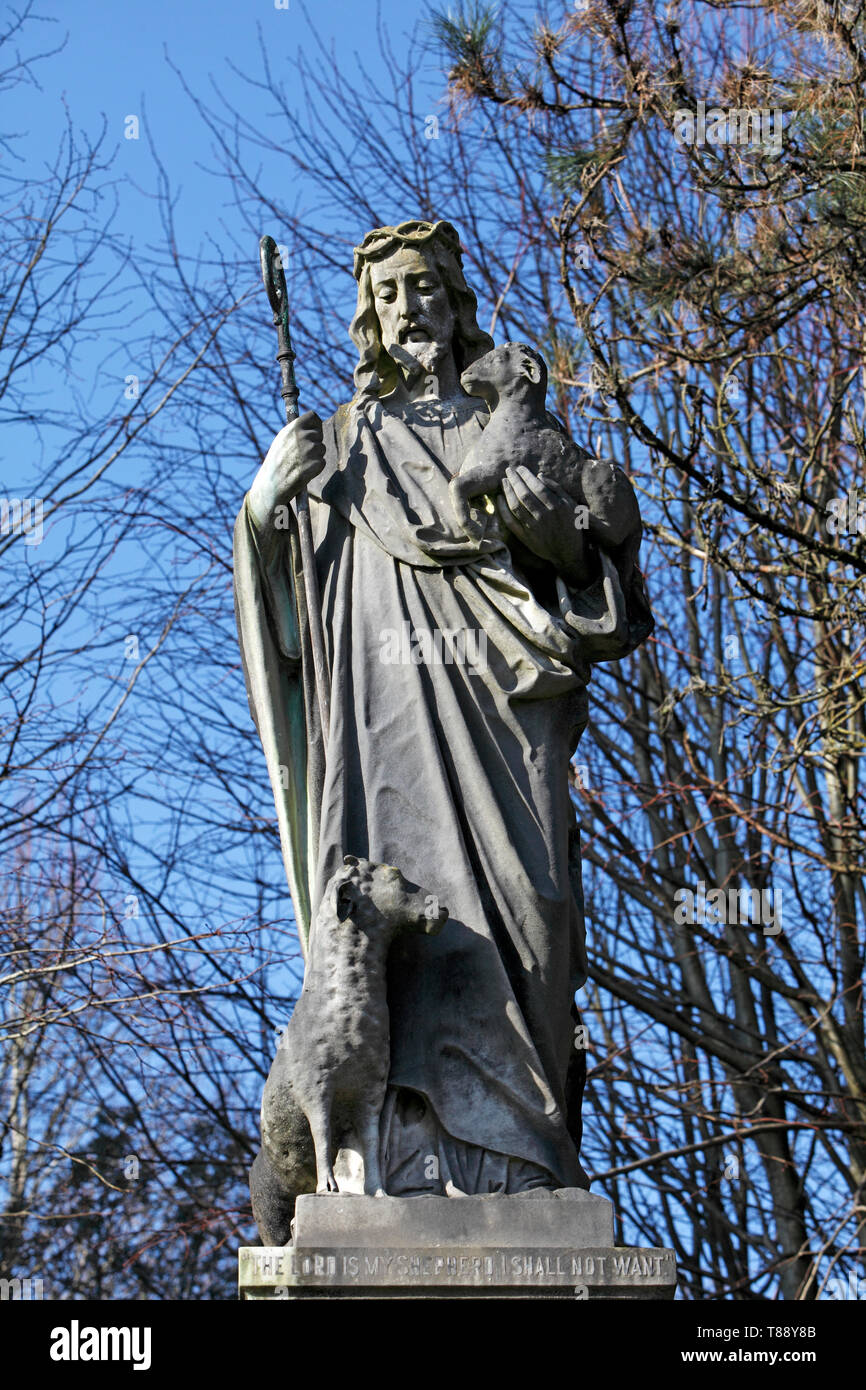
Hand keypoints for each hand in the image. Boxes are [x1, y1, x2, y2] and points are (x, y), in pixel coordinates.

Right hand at [248, 411, 325, 528]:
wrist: (270, 486)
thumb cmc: (275, 464)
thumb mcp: (281, 441)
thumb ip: (295, 431)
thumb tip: (314, 422)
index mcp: (291, 428)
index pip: (313, 417)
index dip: (315, 425)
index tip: (313, 432)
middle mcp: (300, 437)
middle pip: (319, 434)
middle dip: (314, 443)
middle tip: (301, 455)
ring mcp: (308, 451)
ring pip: (321, 449)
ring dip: (315, 457)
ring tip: (299, 464)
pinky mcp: (314, 465)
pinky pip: (322, 462)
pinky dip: (315, 468)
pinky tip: (303, 472)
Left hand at [495, 465, 594, 587]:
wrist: (567, 552)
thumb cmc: (571, 525)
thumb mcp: (571, 505)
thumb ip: (557, 489)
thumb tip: (540, 476)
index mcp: (556, 506)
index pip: (537, 487)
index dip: (526, 476)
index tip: (520, 468)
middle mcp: (544, 516)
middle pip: (524, 495)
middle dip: (514, 480)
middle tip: (508, 470)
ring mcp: (533, 528)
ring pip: (516, 506)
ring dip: (507, 492)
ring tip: (503, 481)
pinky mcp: (525, 537)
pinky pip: (511, 522)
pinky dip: (503, 510)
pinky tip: (499, 499)